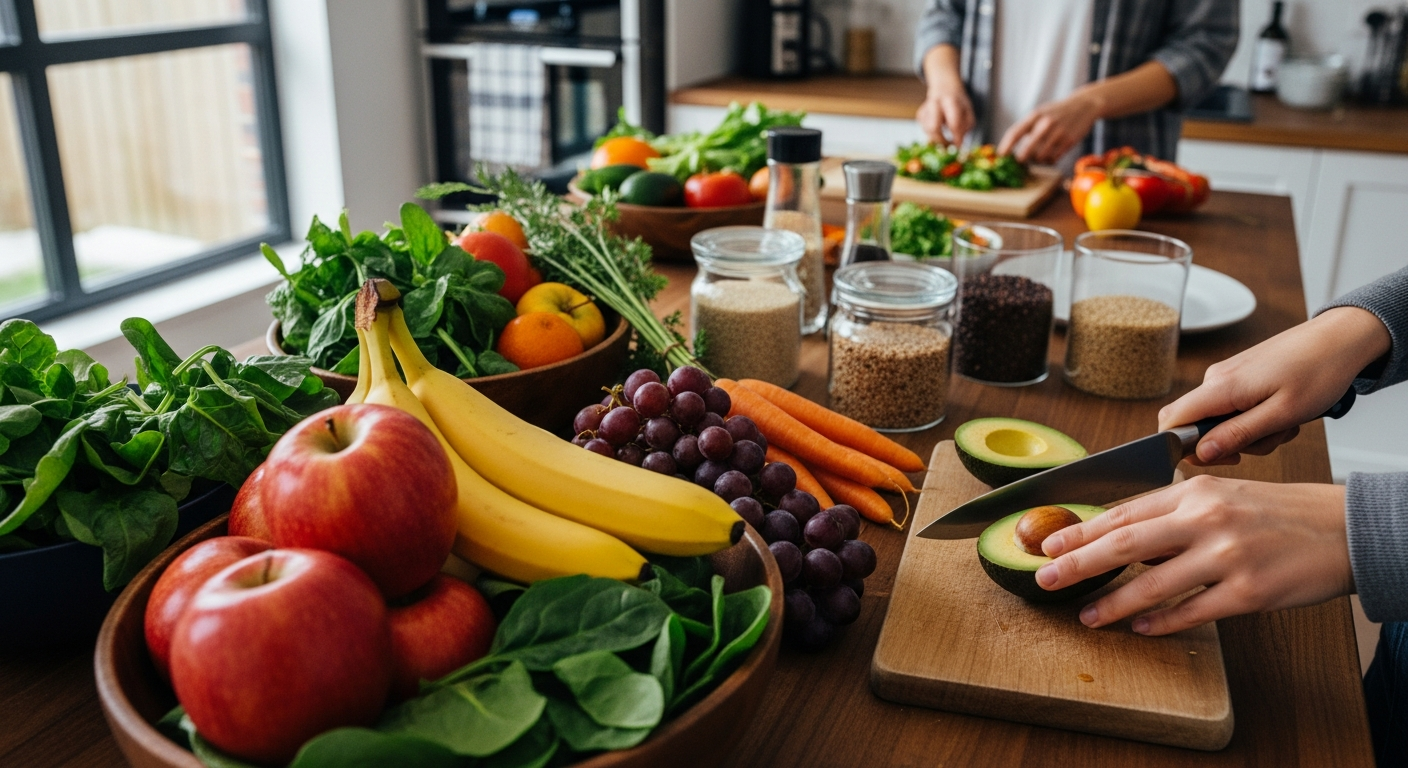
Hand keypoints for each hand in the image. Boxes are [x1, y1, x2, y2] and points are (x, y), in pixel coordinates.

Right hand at [917, 81, 974, 147]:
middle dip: (941, 141)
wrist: (944, 86)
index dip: (956, 137)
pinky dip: (932, 133)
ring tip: (945, 136)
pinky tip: (938, 126)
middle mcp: (935, 103)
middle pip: (933, 128)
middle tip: (948, 147)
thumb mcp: (968, 110)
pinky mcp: (920, 115)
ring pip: (927, 131)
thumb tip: (958, 143)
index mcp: (950, 101)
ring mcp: (925, 108)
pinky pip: (925, 130)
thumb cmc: (957, 102)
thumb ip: (966, 126)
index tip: (959, 145)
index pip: (953, 123)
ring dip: (937, 138)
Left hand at [997, 91, 1098, 163]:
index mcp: (1035, 115)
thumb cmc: (1057, 112)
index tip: (1000, 156)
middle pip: (1026, 151)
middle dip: (1021, 159)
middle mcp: (1046, 124)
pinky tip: (1050, 155)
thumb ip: (1027, 127)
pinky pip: (1053, 159)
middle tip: (1020, 161)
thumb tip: (1010, 147)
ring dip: (1037, 160)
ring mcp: (1058, 133)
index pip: (1015, 133)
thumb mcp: (1041, 113)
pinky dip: (1049, 160)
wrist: (1085, 105)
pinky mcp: (1069, 141)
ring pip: (1040, 157)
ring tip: (1040, 155)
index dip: (1005, 146)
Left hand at [1035, 476, 1351, 635]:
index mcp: (1194, 492)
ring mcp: (1227, 556)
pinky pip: (1193, 611)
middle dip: (1077, 563)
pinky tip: (1140, 628)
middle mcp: (1206, 520)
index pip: (1124, 513)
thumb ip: (1173, 513)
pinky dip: (1162, 622)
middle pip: (1125, 544)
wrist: (1342, 529)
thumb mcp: (1221, 496)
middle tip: (1044, 578)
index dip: (1081, 531)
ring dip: (1113, 603)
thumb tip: (1121, 533)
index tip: (1048, 545)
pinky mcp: (1249, 592)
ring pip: (1153, 585)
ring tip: (1087, 616)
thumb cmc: (1277, 512)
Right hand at [1159, 306, 1390, 465]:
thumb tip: (1199, 453)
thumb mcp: (1281, 414)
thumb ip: (1237, 435)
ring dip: (1250, 433)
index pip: (1171, 421)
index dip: (1182, 447)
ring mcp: (1227, 376)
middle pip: (1196, 425)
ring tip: (1284, 424)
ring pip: (1219, 420)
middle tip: (1266, 440)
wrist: (1340, 338)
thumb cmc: (1318, 372)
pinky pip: (1233, 408)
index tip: (1219, 457)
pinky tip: (1282, 413)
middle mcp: (1215, 378)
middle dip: (1227, 443)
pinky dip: (1256, 419)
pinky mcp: (1239, 376)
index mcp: (1220, 386)